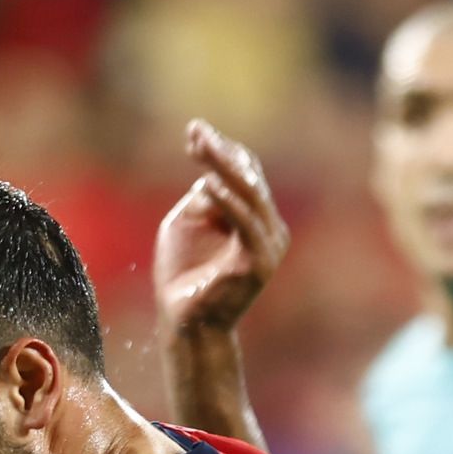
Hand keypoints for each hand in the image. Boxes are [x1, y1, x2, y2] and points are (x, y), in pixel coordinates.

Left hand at [152, 120, 287, 338]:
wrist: (188, 322)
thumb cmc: (184, 274)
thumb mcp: (188, 223)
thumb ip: (202, 197)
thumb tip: (213, 176)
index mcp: (255, 217)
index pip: (245, 173)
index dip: (221, 150)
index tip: (193, 132)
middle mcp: (269, 228)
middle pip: (249, 178)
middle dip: (221, 152)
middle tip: (196, 131)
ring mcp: (268, 245)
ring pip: (249, 195)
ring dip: (223, 167)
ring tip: (200, 146)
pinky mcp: (259, 262)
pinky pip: (245, 224)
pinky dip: (228, 202)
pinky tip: (208, 183)